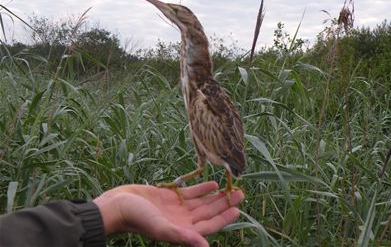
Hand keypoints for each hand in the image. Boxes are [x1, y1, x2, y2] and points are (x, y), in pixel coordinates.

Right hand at [93, 182, 243, 246]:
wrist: (118, 205)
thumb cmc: (138, 218)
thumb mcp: (162, 229)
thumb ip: (184, 237)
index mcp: (182, 231)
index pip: (209, 226)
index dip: (224, 218)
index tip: (238, 208)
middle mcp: (182, 221)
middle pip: (209, 213)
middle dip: (224, 204)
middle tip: (240, 193)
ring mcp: (177, 208)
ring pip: (202, 202)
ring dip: (216, 196)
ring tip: (230, 188)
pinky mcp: (171, 197)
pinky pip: (191, 193)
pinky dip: (202, 189)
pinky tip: (213, 184)